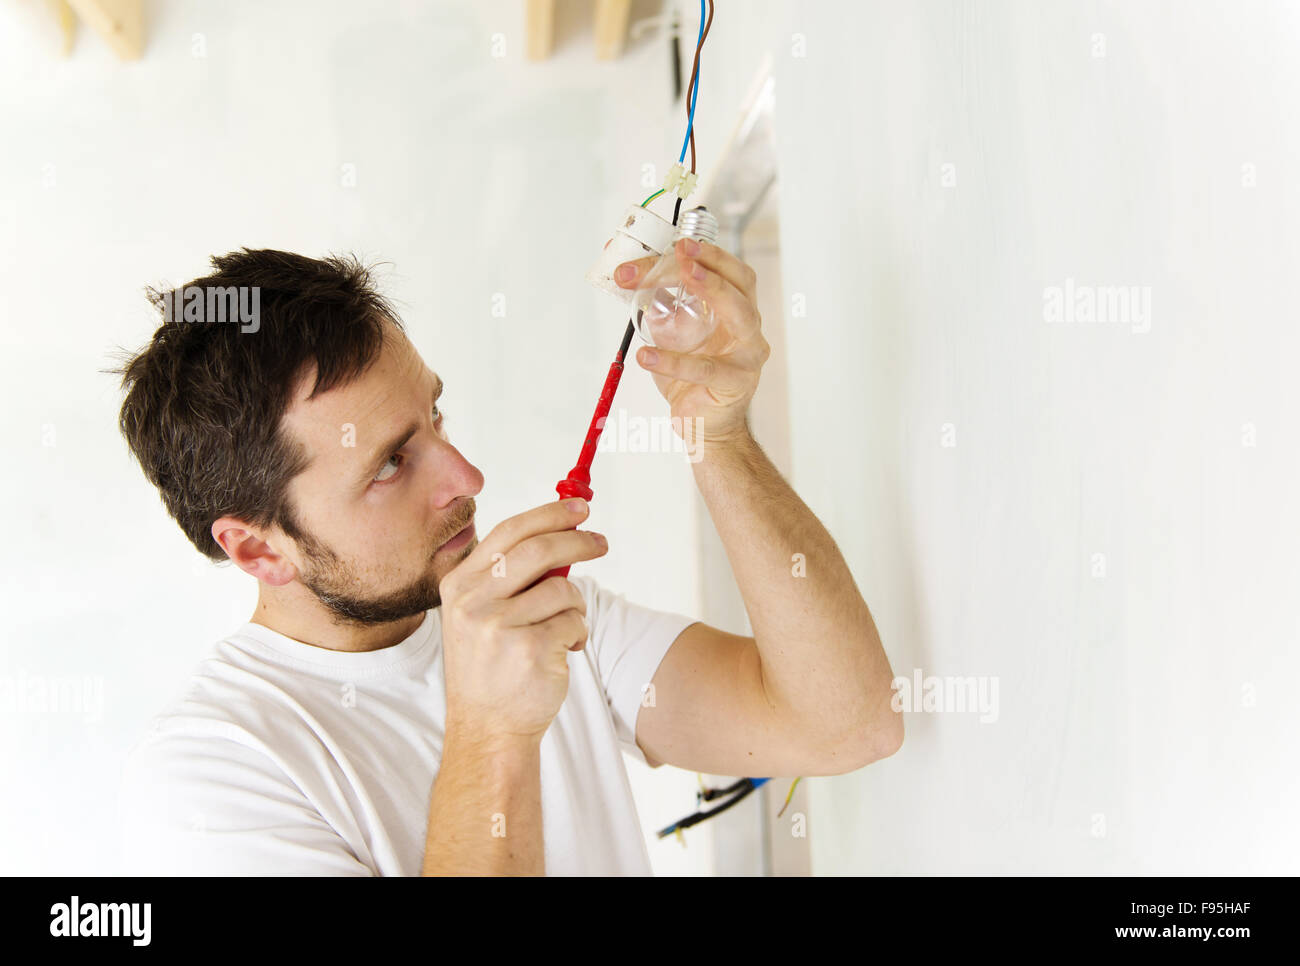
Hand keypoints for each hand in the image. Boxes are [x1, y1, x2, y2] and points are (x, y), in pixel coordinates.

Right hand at [438, 499, 609, 743]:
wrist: (488, 729)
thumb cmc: (493, 666)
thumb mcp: (481, 613)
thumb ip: (511, 575)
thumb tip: (564, 531)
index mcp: (459, 584)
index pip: (510, 532)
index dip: (549, 514)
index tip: (580, 508)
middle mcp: (472, 601)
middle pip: (539, 549)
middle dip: (578, 541)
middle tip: (601, 543)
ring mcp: (498, 626)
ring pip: (563, 590)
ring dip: (577, 606)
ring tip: (565, 627)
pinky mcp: (529, 649)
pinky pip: (574, 622)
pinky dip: (578, 634)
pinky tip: (562, 652)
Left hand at [615, 238, 769, 450]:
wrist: (702, 423)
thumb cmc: (690, 373)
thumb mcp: (667, 329)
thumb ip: (651, 300)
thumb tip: (620, 267)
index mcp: (734, 306)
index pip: (722, 268)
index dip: (698, 252)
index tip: (667, 245)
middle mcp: (748, 324)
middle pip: (738, 281)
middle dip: (710, 261)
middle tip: (680, 250)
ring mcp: (748, 353)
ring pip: (739, 314)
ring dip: (711, 289)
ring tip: (681, 278)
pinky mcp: (736, 382)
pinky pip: (705, 368)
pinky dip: (674, 360)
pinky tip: (647, 355)